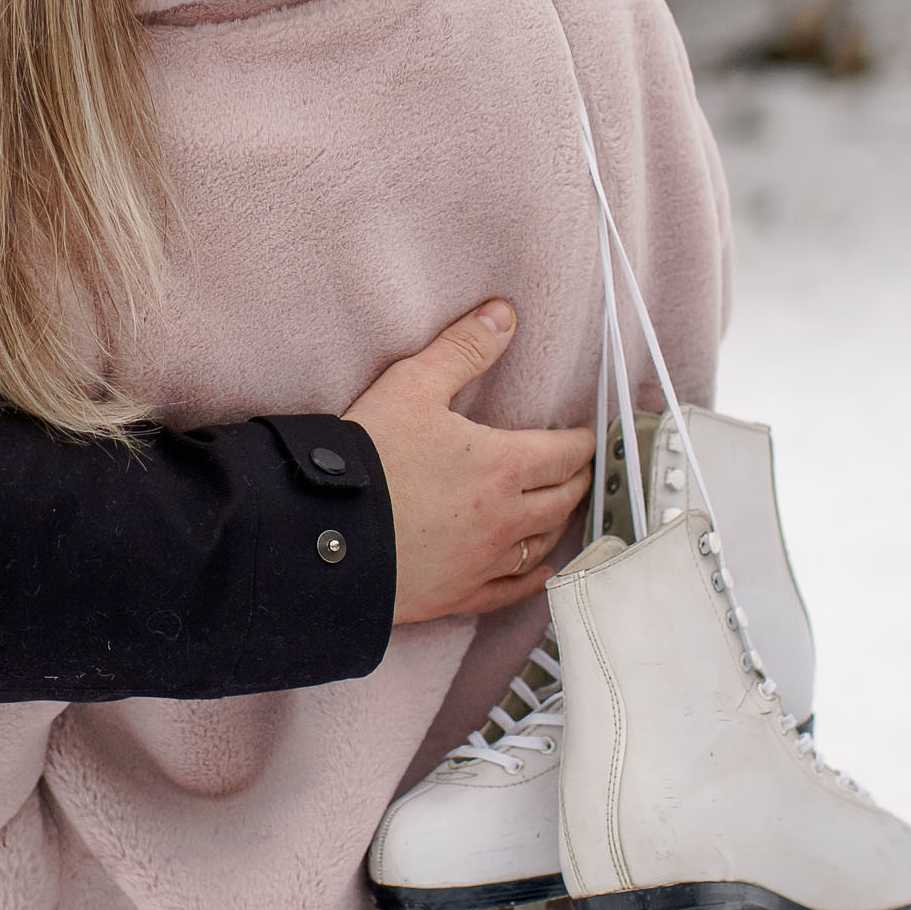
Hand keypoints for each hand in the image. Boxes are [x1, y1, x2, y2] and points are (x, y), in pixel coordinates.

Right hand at [345, 302, 596, 627]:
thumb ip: (463, 349)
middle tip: (579, 470)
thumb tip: (503, 314)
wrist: (324, 536)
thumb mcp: (412, 386)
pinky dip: (534, 578)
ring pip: (542, 543)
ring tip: (561, 510)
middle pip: (561, 500)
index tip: (586, 437)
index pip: (565, 453)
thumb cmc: (368, 459)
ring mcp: (484, 561)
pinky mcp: (459, 594)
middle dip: (576, 481)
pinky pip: (512, 591)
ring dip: (558, 523)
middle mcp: (505, 518)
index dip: (582, 443)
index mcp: (503, 465)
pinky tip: (541, 571)